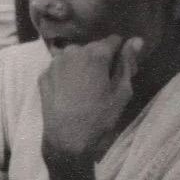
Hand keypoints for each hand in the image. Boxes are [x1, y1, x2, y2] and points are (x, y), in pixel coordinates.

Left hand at [38, 35, 142, 162]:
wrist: (66, 140)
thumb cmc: (100, 117)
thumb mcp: (121, 91)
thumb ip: (127, 62)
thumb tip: (136, 40)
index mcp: (95, 53)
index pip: (114, 40)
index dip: (120, 53)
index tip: (120, 70)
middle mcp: (71, 52)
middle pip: (92, 47)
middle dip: (100, 59)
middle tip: (104, 82)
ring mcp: (54, 63)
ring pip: (74, 56)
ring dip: (82, 65)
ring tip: (86, 89)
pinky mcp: (43, 75)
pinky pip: (60, 68)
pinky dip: (67, 74)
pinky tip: (70, 93)